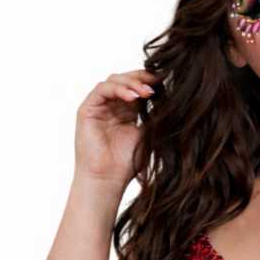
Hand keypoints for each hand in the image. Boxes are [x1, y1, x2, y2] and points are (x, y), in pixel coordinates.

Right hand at [74, 69, 158, 188]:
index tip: (165, 83)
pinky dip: (118, 89)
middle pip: (125, 80)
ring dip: (131, 83)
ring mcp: (98, 107)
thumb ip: (154, 117)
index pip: (137, 88)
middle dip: (142, 79)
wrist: (107, 180)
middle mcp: (111, 107)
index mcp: (126, 113)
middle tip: (157, 84)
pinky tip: (132, 97)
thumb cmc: (126, 164)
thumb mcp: (147, 135)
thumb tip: (172, 99)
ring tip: (146, 92)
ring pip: (114, 81)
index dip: (149, 83)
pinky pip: (102, 90)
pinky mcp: (86, 110)